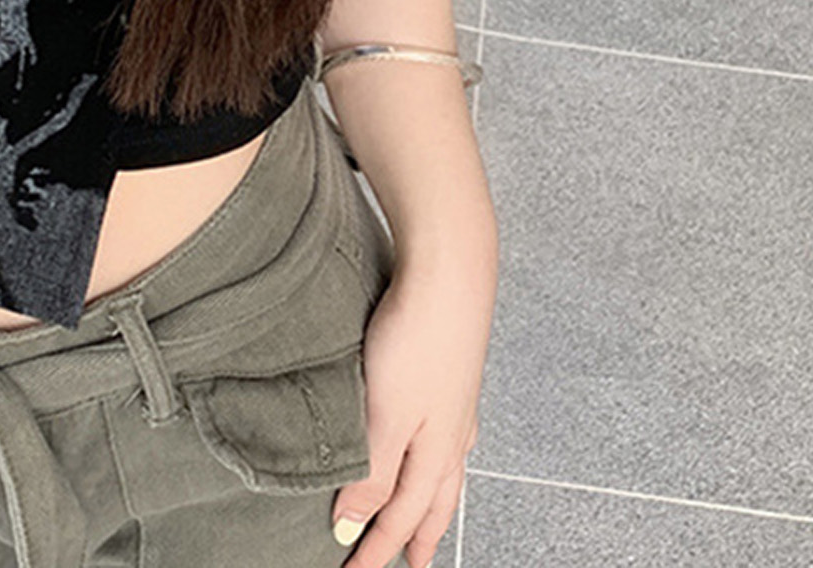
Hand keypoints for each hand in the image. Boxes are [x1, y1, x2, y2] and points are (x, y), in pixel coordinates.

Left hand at [332, 242, 496, 567]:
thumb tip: (353, 526)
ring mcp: (458, 401)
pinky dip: (445, 457)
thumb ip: (371, 472)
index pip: (400, 516)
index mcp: (434, 452)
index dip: (377, 549)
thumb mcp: (385, 415)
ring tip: (430, 517)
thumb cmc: (418, 339)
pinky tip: (444, 441)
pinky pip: (452, 434)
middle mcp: (452, 433)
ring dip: (435, 501)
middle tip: (413, 565)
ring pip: (447, 469)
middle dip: (419, 536)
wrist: (451, 274)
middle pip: (434, 500)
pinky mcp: (456, 371)